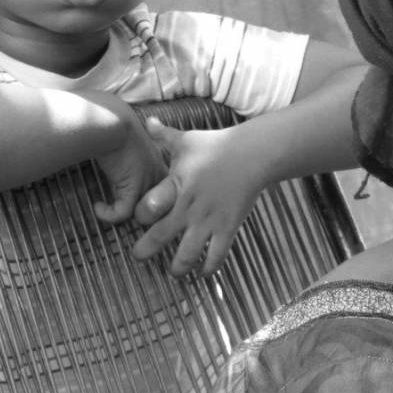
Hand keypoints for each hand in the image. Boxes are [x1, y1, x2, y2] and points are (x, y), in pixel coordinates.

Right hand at [92, 111, 166, 223]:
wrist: (115, 125)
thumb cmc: (119, 135)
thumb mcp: (132, 156)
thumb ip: (134, 172)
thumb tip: (121, 186)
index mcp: (161, 170)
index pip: (164, 197)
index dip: (148, 204)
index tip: (126, 204)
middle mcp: (158, 179)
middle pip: (157, 209)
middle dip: (140, 215)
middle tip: (117, 212)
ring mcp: (147, 183)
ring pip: (142, 214)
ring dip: (122, 215)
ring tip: (108, 210)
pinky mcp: (132, 188)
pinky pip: (122, 213)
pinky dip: (108, 214)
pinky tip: (97, 206)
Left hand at [130, 118, 267, 276]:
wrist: (253, 154)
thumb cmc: (217, 145)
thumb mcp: (187, 139)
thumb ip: (163, 135)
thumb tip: (146, 120)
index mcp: (176, 185)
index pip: (146, 209)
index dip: (138, 217)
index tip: (139, 219)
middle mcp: (189, 206)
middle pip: (158, 238)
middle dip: (144, 252)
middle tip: (139, 256)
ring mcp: (209, 219)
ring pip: (186, 255)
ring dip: (176, 268)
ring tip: (173, 271)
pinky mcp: (228, 227)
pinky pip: (217, 256)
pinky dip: (208, 269)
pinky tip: (203, 272)